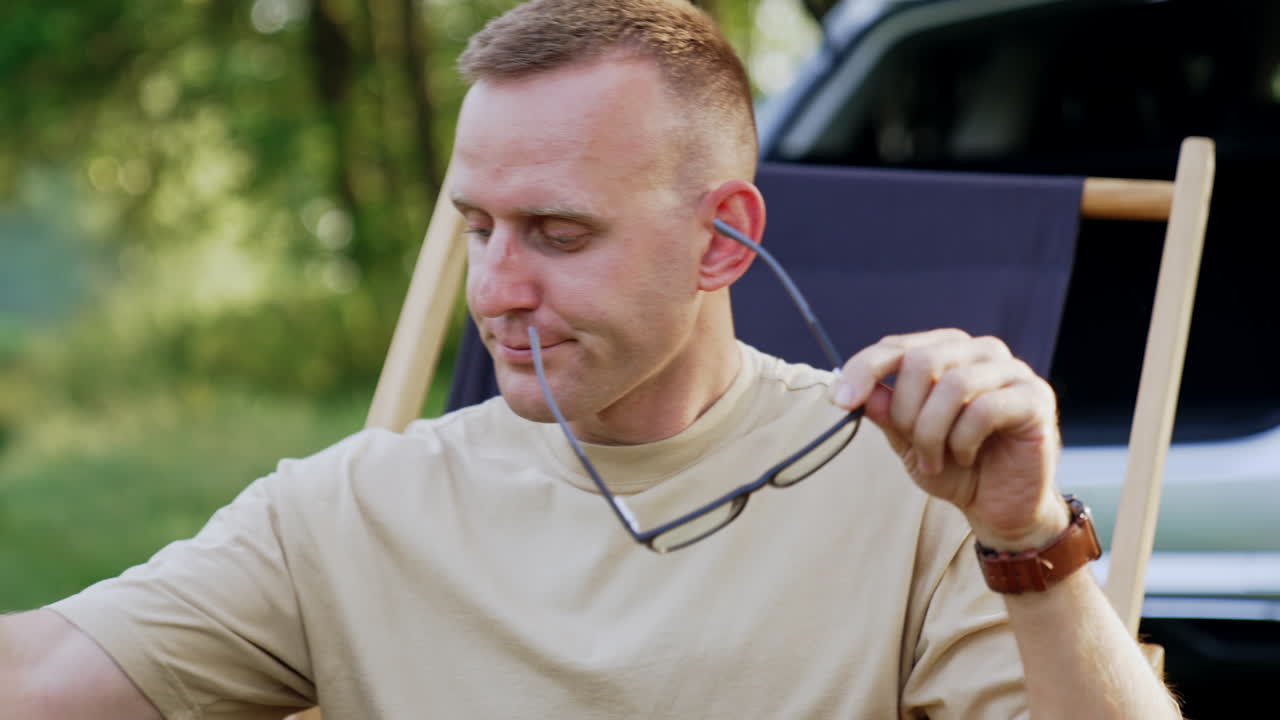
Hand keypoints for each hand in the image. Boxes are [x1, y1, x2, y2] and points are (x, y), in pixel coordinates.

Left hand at [831, 329, 1068, 550]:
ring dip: (932, 433)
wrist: (1000, 508)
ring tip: (935, 460)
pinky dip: (963, 440)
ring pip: (952, 385)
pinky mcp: (1036, 398)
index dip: (863, 369)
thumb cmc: (955, 468)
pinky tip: (965, 457)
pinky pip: (984, 409)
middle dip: (905, 412)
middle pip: (921, 361)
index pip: (896, 346)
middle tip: (911, 445)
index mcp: (947, 351)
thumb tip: (858, 391)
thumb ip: (886, 411)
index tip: (840, 401)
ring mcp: (1013, 371)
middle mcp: (981, 352)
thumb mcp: (908, 440)